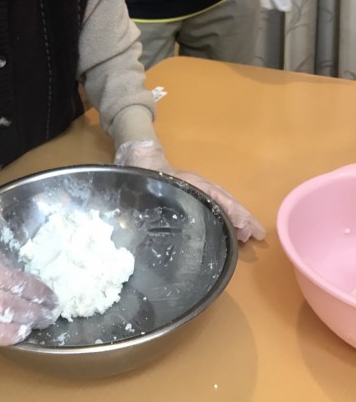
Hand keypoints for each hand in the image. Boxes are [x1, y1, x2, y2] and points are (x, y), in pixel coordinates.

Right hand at [0, 219, 58, 342]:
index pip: (9, 268)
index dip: (31, 282)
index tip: (44, 288)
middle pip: (14, 291)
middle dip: (37, 302)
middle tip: (52, 307)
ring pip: (3, 313)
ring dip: (26, 319)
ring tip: (40, 322)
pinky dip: (2, 333)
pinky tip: (16, 334)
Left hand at [114, 140, 265, 242]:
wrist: (144, 164)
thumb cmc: (151, 177)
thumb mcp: (163, 187)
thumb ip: (173, 197)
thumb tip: (187, 214)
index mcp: (196, 185)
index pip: (222, 199)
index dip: (237, 215)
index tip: (250, 231)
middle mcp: (202, 188)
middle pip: (228, 202)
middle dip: (243, 219)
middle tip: (256, 237)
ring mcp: (200, 191)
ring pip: (224, 204)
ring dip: (238, 220)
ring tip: (247, 237)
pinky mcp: (196, 196)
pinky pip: (217, 206)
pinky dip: (228, 218)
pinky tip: (231, 231)